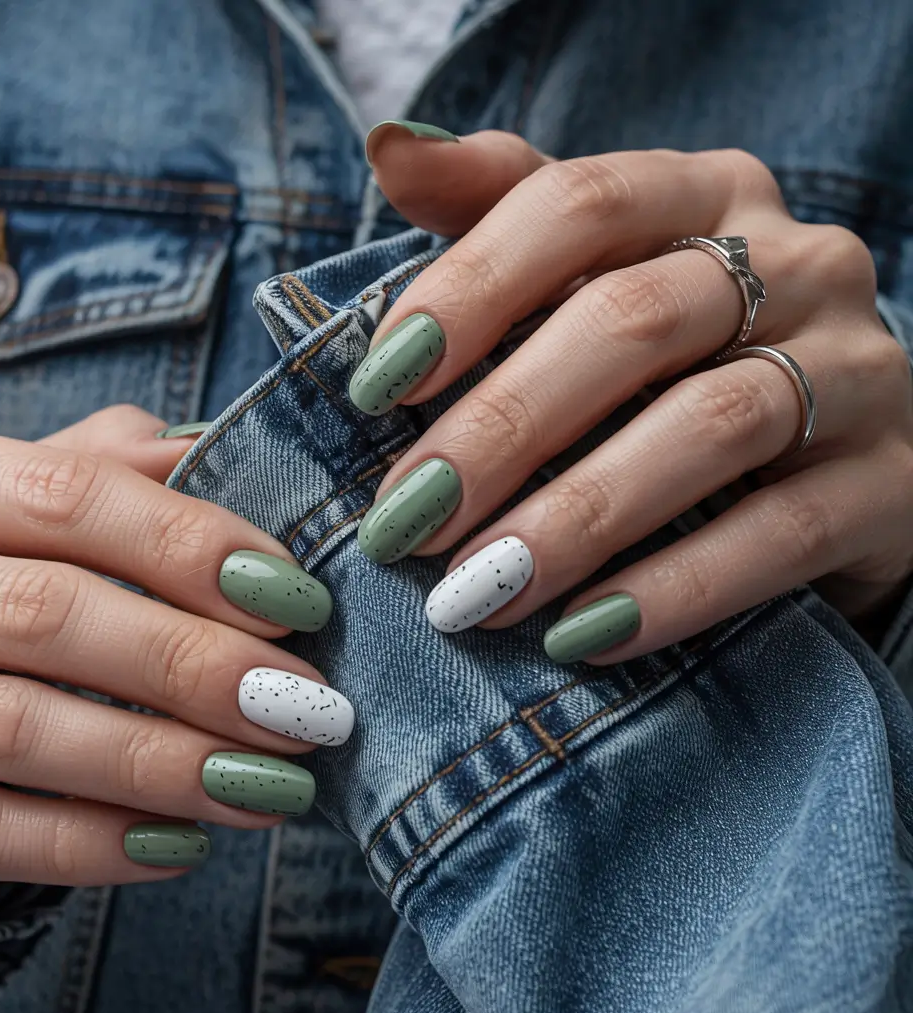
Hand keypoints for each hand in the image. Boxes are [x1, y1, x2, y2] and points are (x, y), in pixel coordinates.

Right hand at [0, 405, 351, 888]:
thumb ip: (91, 467)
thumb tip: (210, 450)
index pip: (65, 494)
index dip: (190, 545)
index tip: (295, 599)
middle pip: (45, 613)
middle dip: (196, 663)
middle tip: (306, 707)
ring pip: (13, 730)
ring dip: (164, 764)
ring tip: (273, 783)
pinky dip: (85, 845)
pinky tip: (180, 844)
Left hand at [361, 124, 912, 662]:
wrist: (819, 454)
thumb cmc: (673, 361)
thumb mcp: (590, 275)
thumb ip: (498, 213)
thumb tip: (389, 151)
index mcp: (704, 194)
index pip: (577, 203)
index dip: (470, 290)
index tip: (377, 388)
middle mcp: (796, 261)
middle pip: (633, 322)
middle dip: (503, 427)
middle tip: (408, 517)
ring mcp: (857, 367)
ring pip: (712, 428)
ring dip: (578, 516)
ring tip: (478, 590)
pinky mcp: (891, 482)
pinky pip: (783, 535)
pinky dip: (675, 589)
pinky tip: (583, 636)